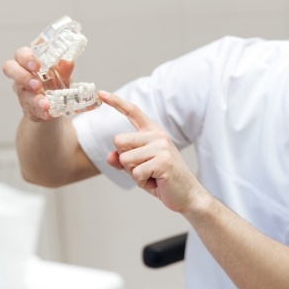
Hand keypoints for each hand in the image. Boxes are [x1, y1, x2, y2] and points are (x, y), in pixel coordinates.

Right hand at [2, 47, 73, 120]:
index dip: (26, 58)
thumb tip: (68, 61)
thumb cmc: (56, 81)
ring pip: (23, 93)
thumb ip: (64, 68)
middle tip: (36, 84)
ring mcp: (23, 91)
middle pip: (10, 69)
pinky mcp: (28, 107)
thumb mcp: (62, 74)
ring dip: (34, 99)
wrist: (57, 104)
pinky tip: (48, 113)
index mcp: (29, 62)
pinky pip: (31, 109)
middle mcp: (22, 75)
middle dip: (22, 76)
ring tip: (45, 104)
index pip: (21, 54)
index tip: (37, 65)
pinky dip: (41, 112)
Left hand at [99, 90, 205, 212]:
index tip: (101, 93)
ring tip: (151, 176)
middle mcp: (157, 135)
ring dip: (134, 173)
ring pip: (125, 159)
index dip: (116, 102)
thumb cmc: (163, 180)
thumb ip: (123, 160)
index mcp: (153, 133)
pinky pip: (136, 173)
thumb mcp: (139, 168)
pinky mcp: (163, 161)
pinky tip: (156, 181)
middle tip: (144, 169)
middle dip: (125, 160)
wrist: (187, 195)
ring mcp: (161, 147)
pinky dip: (142, 182)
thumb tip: (110, 156)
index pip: (132, 112)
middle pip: (119, 141)